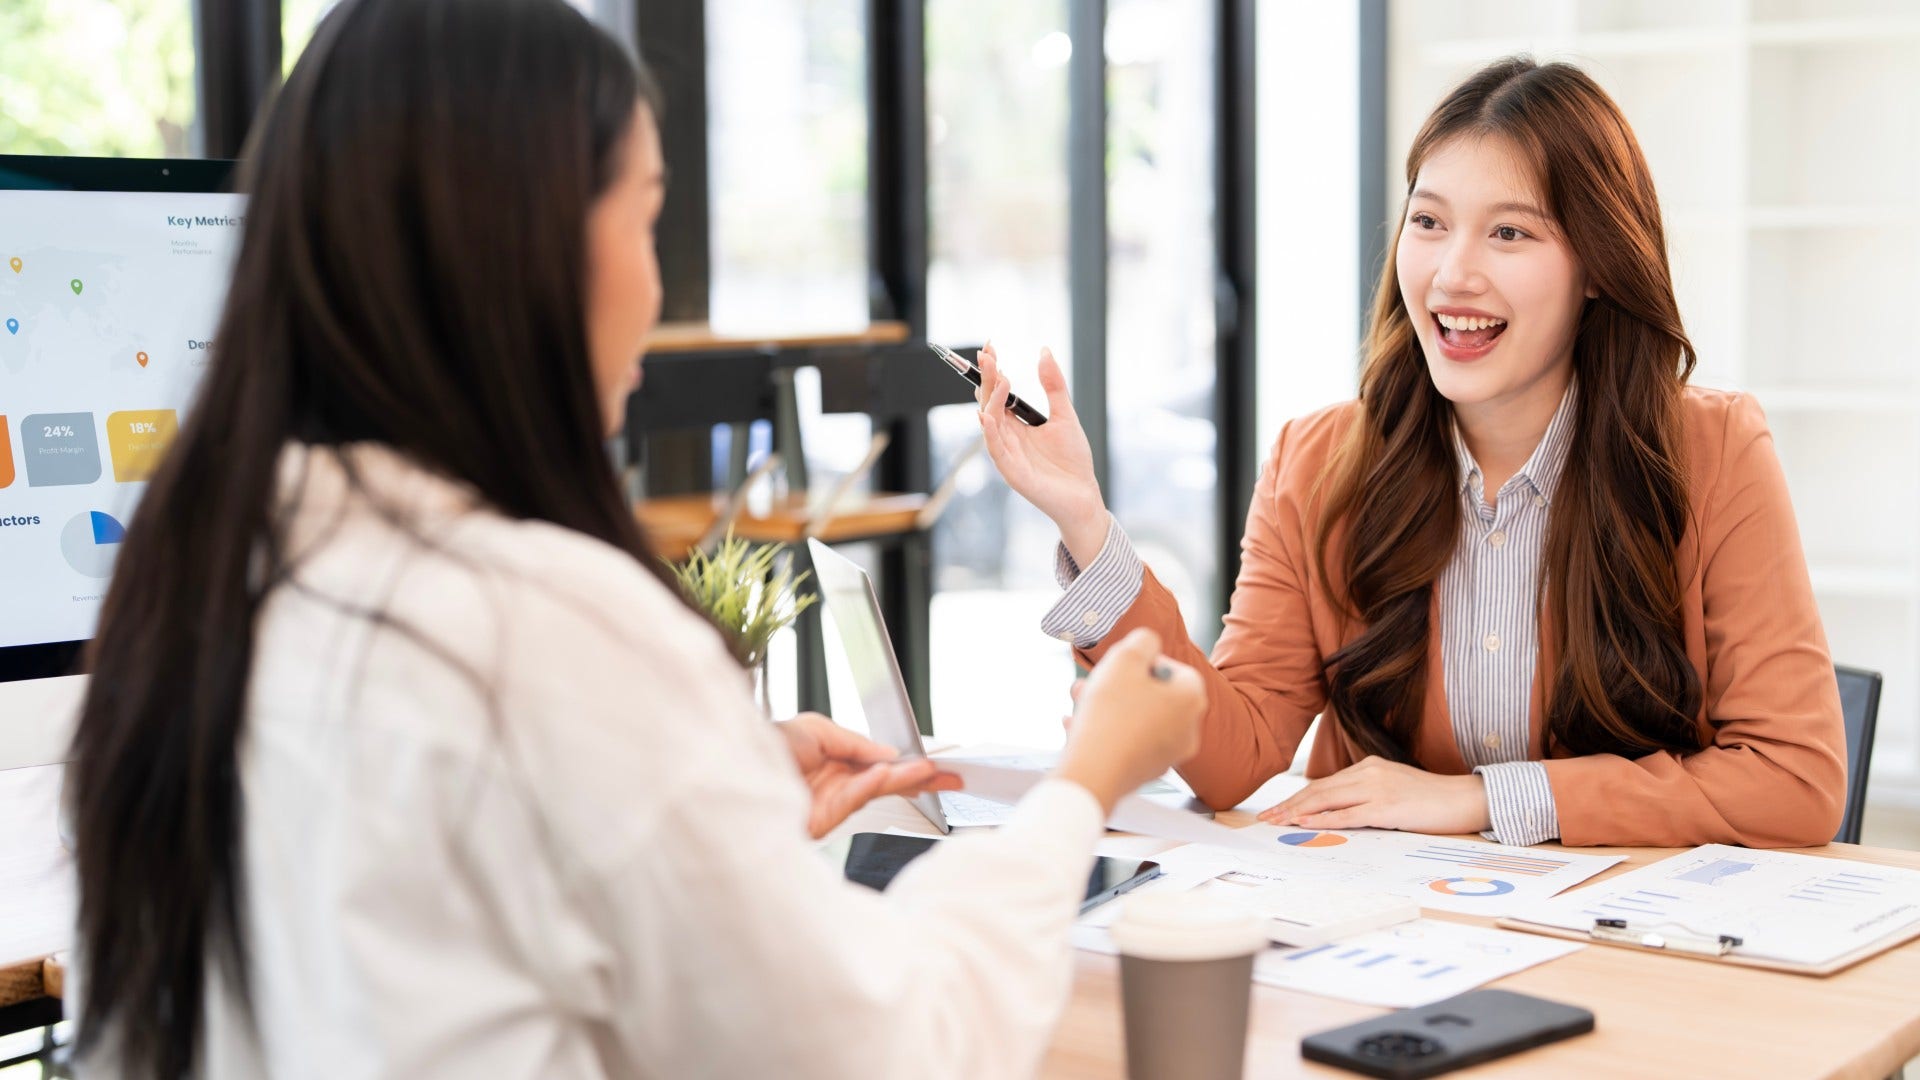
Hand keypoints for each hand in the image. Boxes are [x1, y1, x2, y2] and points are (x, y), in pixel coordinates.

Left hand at [778, 713, 961, 838]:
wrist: (732, 767)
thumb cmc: (765, 745)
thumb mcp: (816, 728)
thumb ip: (855, 741)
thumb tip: (888, 753)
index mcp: (832, 762)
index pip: (878, 763)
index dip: (906, 762)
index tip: (932, 761)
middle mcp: (834, 784)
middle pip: (885, 781)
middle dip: (918, 778)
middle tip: (948, 776)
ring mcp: (830, 804)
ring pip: (874, 790)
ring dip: (902, 779)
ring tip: (928, 771)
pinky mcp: (822, 821)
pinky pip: (852, 800)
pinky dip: (870, 785)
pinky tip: (886, 773)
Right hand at [975, 343, 1108, 565]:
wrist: (1083, 495)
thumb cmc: (1072, 460)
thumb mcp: (1065, 415)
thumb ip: (1053, 386)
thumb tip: (1044, 352)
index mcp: (1017, 425)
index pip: (998, 393)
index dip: (993, 371)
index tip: (989, 348)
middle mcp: (1007, 437)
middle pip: (990, 403)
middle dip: (988, 379)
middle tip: (988, 356)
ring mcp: (1007, 454)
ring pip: (990, 424)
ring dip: (992, 401)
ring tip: (1001, 379)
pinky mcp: (1012, 472)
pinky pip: (996, 450)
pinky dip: (990, 433)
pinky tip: (988, 416)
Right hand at [1053, 629, 1205, 813]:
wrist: (1094, 772)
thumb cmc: (1111, 714)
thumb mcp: (1125, 659)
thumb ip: (1142, 640)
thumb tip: (1148, 642)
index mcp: (1191, 699)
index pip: (1177, 669)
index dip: (1146, 662)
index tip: (1121, 665)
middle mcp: (1188, 729)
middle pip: (1156, 695)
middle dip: (1121, 684)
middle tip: (1095, 680)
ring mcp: (1168, 754)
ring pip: (1138, 719)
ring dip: (1109, 706)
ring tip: (1079, 700)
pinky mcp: (1146, 772)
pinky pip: (1128, 742)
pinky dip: (1107, 731)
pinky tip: (1077, 726)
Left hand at [1256, 757, 1491, 834]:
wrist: (1463, 799)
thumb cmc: (1429, 800)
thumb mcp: (1392, 790)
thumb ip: (1366, 796)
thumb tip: (1336, 813)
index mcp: (1368, 767)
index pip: (1324, 784)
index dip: (1297, 798)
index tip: (1276, 810)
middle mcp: (1369, 773)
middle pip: (1319, 790)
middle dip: (1288, 805)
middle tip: (1265, 818)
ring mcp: (1378, 789)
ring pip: (1327, 800)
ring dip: (1297, 813)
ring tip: (1276, 823)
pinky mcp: (1388, 807)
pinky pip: (1349, 815)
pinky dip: (1324, 819)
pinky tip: (1305, 824)